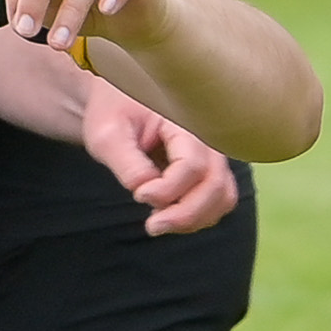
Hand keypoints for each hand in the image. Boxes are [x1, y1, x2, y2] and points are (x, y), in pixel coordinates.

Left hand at [75, 80, 240, 235]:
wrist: (122, 104)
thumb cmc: (115, 113)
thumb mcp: (108, 133)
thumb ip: (127, 162)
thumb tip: (146, 190)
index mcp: (186, 122)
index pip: (192, 165)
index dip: (167, 189)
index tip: (138, 195)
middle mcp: (208, 140)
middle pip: (216, 186)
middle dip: (185, 213)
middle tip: (152, 226)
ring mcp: (212, 157)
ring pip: (223, 197)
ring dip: (194, 218)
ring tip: (158, 222)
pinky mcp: (208, 172)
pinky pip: (217, 201)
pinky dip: (197, 216)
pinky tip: (168, 215)